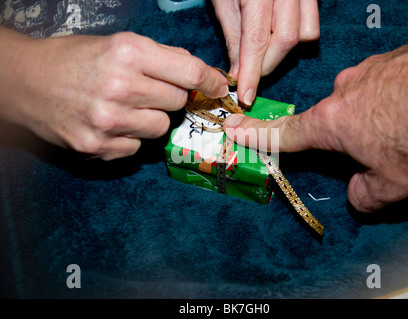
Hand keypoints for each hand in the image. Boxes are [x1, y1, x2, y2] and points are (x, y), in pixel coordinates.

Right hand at [0, 28, 228, 159]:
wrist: (24, 82)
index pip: (188, 72)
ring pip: (160, 128)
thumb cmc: (73, 60)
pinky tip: (109, 125)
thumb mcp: (116, 44)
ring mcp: (108, 120)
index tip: (219, 87)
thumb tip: (197, 72)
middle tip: (146, 91)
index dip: (210, 81)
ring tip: (124, 108)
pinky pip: (137, 148)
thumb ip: (160, 57)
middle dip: (169, 97)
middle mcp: (120, 86)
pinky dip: (130, 138)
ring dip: (150, 119)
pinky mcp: (97, 145)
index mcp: (128, 52)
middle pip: (176, 102)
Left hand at [211, 0, 318, 104]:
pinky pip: (311, 24)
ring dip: (280, 53)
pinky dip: (295, 38)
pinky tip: (276, 36)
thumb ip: (234, 35)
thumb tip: (237, 70)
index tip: (246, 95)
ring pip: (302, 36)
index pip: (257, 40)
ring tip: (261, 52)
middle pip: (283, 41)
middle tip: (247, 74)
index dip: (251, 72)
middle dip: (264, 66)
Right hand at [223, 44, 407, 211]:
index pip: (285, 132)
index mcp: (334, 123)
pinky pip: (384, 80)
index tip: (235, 128)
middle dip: (351, 135)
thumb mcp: (395, 185)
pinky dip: (395, 95)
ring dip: (376, 114)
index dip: (257, 134)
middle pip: (334, 118)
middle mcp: (345, 90)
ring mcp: (370, 68)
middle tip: (383, 148)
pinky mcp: (395, 56)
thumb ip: (365, 194)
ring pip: (361, 99)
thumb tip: (357, 194)